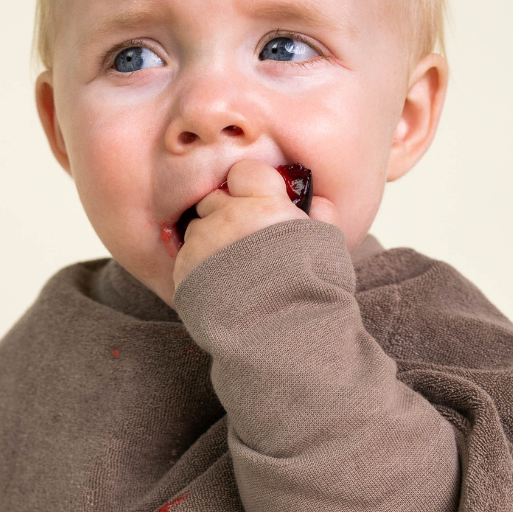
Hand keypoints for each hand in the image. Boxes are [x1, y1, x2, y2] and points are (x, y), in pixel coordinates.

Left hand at [172, 158, 339, 291]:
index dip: (249, 186)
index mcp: (266, 206)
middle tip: (245, 242)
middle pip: (214, 198)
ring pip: (197, 227)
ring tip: (232, 269)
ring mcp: (203, 245)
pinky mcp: (184, 271)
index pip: (243, 171)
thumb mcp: (328, 247)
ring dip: (210, 240)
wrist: (279, 340)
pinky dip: (198, 266)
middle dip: (226, 213)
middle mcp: (229, 219)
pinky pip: (186, 256)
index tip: (255, 203)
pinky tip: (219, 285)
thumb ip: (320, 214)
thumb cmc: (310, 294)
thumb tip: (313, 198)